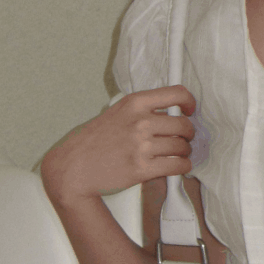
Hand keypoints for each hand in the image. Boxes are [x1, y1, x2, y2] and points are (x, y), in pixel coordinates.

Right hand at [41, 85, 196, 205]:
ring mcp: (141, 146)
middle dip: (187, 134)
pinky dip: (182, 167)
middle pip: (184, 125)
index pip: (177, 94)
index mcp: (134, 103)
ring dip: (184, 152)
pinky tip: (177, 166)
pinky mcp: (142, 169)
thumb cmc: (94, 141)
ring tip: (177, 154)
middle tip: (182, 139)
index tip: (190, 110)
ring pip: (182, 147)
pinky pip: (177, 166)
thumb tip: (173, 114)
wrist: (73, 167)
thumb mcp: (116, 113)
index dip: (189, 102)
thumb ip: (142, 111)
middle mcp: (140, 122)